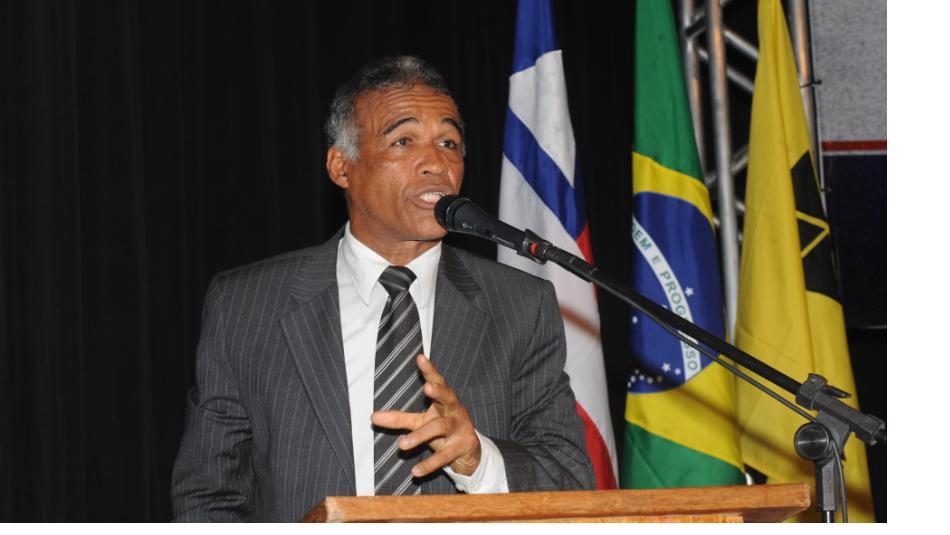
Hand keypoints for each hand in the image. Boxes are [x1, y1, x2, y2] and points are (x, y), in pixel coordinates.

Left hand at [370, 354, 481, 476]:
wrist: (469, 451)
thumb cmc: (442, 429)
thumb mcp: (421, 422)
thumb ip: (398, 419)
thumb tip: (372, 417)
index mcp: (444, 401)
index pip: (438, 381)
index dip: (430, 370)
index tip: (420, 358)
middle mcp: (454, 411)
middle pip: (448, 397)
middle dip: (438, 392)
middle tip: (427, 388)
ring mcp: (459, 429)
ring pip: (440, 429)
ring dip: (420, 436)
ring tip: (401, 445)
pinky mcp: (461, 447)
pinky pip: (444, 456)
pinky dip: (429, 464)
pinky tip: (414, 471)